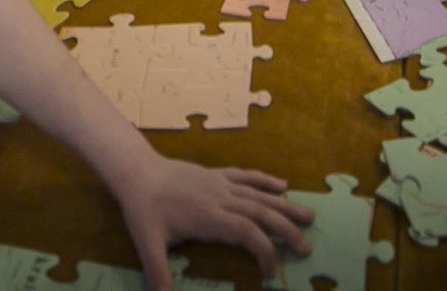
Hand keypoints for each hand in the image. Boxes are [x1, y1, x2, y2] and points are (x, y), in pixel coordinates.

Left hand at [111, 153, 314, 289]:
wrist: (137, 172)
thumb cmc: (144, 209)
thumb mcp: (147, 245)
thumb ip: (158, 274)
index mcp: (209, 217)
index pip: (246, 233)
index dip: (264, 251)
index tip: (270, 272)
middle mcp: (222, 199)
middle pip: (261, 212)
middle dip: (286, 230)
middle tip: (306, 248)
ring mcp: (221, 184)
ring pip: (260, 194)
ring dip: (285, 206)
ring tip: (309, 217)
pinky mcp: (217, 175)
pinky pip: (247, 176)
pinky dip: (266, 181)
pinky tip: (282, 185)